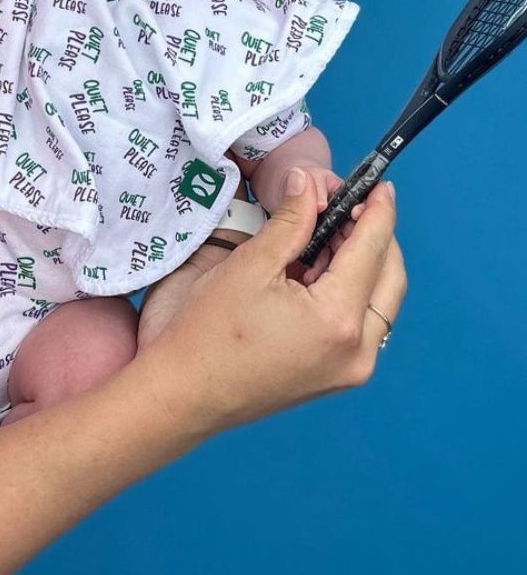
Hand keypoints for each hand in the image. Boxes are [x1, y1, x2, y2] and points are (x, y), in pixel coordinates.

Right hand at [132, 170, 405, 441]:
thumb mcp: (251, 264)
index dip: (378, 210)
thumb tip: (308, 180)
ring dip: (363, 261)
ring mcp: (350, 368)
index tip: (381, 182)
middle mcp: (358, 350)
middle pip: (389, 277)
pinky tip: (319, 265)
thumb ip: (291, 220)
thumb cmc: (210, 329)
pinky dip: (349, 288)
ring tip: (328, 228)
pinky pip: (361, 322)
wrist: (184, 394)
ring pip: (379, 300)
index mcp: (339, 320)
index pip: (373, 250)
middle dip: (375, 234)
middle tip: (348, 201)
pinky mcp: (336, 375)